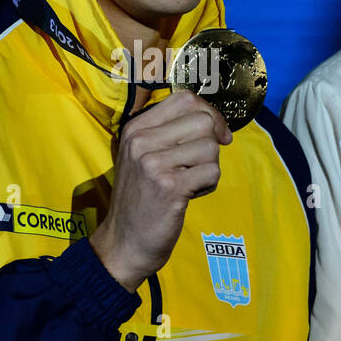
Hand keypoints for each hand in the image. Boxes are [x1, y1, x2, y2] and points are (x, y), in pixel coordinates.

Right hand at [89, 91, 232, 291]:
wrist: (124, 242)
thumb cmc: (141, 198)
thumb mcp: (143, 156)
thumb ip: (170, 133)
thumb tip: (216, 122)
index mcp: (135, 128)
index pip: (184, 98)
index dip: (209, 113)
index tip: (216, 134)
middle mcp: (141, 141)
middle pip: (202, 121)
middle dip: (211, 144)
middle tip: (196, 166)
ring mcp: (154, 163)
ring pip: (210, 147)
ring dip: (208, 168)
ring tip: (188, 183)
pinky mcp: (170, 187)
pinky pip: (212, 172)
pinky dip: (208, 186)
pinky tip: (188, 196)